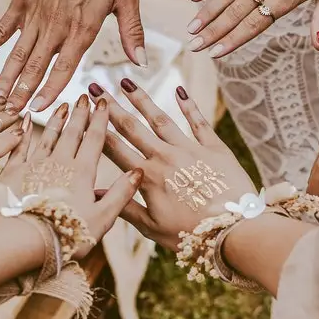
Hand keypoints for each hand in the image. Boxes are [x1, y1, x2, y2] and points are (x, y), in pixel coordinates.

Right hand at [0, 0, 144, 112]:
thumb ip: (132, 31)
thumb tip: (141, 63)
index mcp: (82, 26)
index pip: (65, 66)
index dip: (51, 89)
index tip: (39, 109)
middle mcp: (55, 23)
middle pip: (36, 65)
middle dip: (22, 91)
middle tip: (9, 114)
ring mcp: (36, 12)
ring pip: (18, 52)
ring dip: (6, 76)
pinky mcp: (22, 0)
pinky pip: (2, 26)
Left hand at [0, 94, 141, 258]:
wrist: (22, 238)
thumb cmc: (65, 233)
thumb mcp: (102, 218)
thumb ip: (121, 194)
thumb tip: (138, 171)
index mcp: (82, 173)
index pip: (94, 140)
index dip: (100, 120)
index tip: (103, 102)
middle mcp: (59, 162)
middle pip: (72, 133)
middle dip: (79, 114)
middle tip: (84, 96)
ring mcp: (34, 165)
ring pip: (48, 135)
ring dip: (56, 119)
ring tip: (62, 105)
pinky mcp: (13, 172)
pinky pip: (19, 145)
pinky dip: (23, 131)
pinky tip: (24, 119)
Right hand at [93, 79, 254, 249]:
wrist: (235, 230)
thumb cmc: (191, 236)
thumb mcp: (152, 228)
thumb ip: (124, 208)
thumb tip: (96, 195)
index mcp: (147, 177)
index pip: (115, 149)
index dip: (97, 130)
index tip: (84, 113)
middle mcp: (164, 157)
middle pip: (132, 128)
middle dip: (111, 107)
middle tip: (96, 88)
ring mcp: (190, 149)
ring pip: (160, 119)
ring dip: (142, 100)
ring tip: (127, 82)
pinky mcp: (214, 148)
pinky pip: (198, 122)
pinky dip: (188, 105)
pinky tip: (178, 90)